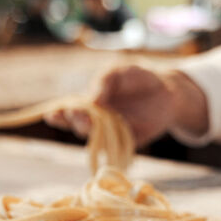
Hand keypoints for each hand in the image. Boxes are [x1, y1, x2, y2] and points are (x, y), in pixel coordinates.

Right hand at [44, 65, 208, 147]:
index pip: (68, 111)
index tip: (52, 114)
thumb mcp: (119, 72)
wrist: (168, 92)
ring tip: (90, 120)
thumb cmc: (138, 79)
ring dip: (90, 131)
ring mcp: (110, 133)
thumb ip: (104, 81)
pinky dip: (110, 144)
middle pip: (78, 125)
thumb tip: (92, 100)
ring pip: (94, 137)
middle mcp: (96, 121)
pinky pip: (115, 147)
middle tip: (75, 113)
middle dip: (74, 120)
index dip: (58, 114)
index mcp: (89, 103)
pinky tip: (109, 136)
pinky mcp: (126, 142)